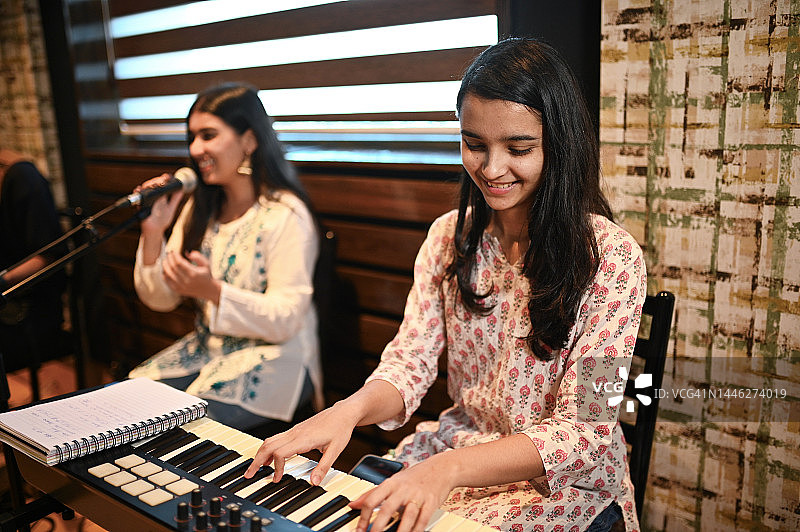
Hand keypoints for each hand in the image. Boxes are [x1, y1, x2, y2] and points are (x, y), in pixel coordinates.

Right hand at [138, 174, 183, 236]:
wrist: (155, 231)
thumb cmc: (162, 219)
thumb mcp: (170, 208)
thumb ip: (175, 199)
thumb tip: (181, 189)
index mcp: (159, 196)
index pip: (161, 184)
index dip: (164, 179)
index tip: (168, 176)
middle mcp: (152, 197)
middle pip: (152, 184)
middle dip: (157, 180)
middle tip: (164, 179)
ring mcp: (145, 201)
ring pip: (144, 188)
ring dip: (149, 184)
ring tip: (155, 184)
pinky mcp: (140, 206)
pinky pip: (137, 198)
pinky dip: (138, 192)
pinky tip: (139, 189)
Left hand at [163, 250, 220, 303]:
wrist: (207, 290)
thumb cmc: (206, 275)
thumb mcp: (206, 264)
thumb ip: (198, 257)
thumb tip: (187, 253)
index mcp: (193, 274)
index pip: (179, 263)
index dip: (174, 256)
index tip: (173, 251)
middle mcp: (186, 281)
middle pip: (172, 268)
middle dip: (169, 259)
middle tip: (168, 254)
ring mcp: (181, 286)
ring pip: (168, 274)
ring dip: (165, 266)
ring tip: (165, 260)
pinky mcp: (178, 290)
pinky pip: (167, 281)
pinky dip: (164, 274)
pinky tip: (165, 269)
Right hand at [245, 403, 360, 485]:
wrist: (343, 412)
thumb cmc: (340, 428)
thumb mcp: (335, 450)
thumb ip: (324, 467)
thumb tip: (314, 482)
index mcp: (303, 439)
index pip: (280, 453)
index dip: (277, 467)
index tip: (278, 478)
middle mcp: (295, 433)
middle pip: (268, 445)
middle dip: (257, 461)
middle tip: (249, 475)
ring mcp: (294, 431)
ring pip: (270, 441)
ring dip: (260, 454)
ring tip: (256, 468)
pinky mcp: (296, 430)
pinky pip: (276, 439)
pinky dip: (268, 449)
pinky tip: (269, 458)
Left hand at [350, 456, 455, 531]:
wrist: (441, 468)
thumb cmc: (414, 477)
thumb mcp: (392, 481)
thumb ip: (373, 493)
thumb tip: (353, 504)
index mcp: (391, 483)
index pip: (372, 499)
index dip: (364, 516)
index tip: (359, 530)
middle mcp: (403, 489)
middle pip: (388, 508)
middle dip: (378, 526)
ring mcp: (418, 496)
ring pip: (407, 516)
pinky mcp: (431, 502)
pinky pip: (423, 519)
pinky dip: (416, 530)